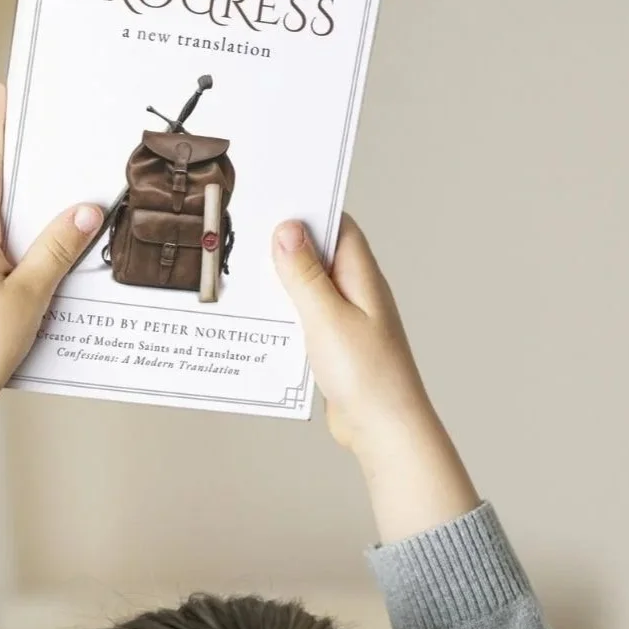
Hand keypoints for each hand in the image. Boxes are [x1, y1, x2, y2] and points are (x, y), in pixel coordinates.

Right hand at [272, 215, 478, 542]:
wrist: (384, 431)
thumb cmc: (369, 377)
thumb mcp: (327, 318)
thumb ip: (305, 275)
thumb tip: (288, 230)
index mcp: (362, 276)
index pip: (337, 225)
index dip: (307, 208)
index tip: (273, 197)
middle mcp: (357, 293)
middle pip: (318, 254)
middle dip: (284, 246)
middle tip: (245, 236)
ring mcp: (347, 320)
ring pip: (308, 289)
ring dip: (280, 284)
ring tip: (243, 277)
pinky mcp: (335, 346)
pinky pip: (305, 319)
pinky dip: (283, 315)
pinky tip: (260, 321)